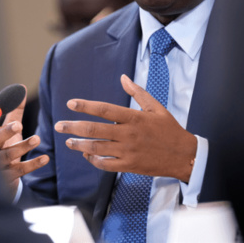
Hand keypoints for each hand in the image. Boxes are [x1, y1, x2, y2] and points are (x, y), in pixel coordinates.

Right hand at [0, 88, 48, 196]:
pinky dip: (33, 164)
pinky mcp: (6, 177)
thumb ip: (15, 110)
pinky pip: (19, 170)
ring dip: (22, 146)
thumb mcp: (10, 128)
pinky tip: (46, 158)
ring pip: (7, 156)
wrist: (2, 178)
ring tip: (37, 138)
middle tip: (18, 124)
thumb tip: (22, 88)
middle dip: (6, 132)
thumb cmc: (5, 146)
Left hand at [54, 74, 196, 182]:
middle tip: (59, 125)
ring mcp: (127, 152)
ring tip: (68, 141)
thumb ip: (137, 92)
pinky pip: (105, 164)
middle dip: (73, 127)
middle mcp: (128, 134)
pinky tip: (87, 155)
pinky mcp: (129, 166)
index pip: (104, 109)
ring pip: (96, 148)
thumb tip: (123, 78)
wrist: (184, 156)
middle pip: (94, 130)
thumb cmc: (169, 129)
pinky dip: (93, 160)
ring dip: (79, 145)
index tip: (71, 103)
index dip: (85, 106)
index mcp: (134, 118)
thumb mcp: (156, 107)